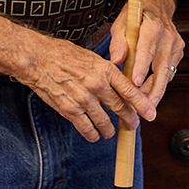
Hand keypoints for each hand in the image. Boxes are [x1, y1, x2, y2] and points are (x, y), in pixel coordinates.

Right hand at [20, 33, 157, 141]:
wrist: (38, 59)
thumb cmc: (63, 54)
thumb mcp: (90, 56)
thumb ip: (106, 71)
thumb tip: (120, 84)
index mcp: (104, 68)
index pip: (129, 89)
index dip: (141, 104)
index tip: (151, 114)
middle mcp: (96, 84)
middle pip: (120, 108)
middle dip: (129, 120)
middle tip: (132, 125)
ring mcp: (83, 99)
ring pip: (105, 123)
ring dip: (109, 130)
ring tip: (110, 131)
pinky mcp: (70, 110)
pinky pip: (87, 129)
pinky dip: (92, 134)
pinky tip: (94, 134)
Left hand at [109, 1, 183, 106]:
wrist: (156, 4)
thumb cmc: (136, 15)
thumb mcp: (122, 23)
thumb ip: (118, 42)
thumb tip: (115, 60)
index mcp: (153, 26)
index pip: (147, 48)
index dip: (142, 67)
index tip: (136, 83)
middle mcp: (168, 36)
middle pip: (162, 67)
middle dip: (153, 89)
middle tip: (144, 107)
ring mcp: (176, 45)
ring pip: (167, 73)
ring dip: (155, 90)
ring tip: (142, 104)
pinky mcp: (179, 52)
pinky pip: (169, 72)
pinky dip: (159, 83)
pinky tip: (148, 92)